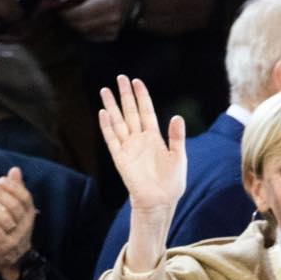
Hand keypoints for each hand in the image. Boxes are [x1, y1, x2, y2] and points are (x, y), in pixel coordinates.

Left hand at [0, 167, 36, 279]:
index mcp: (29, 214)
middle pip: (14, 206)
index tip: (1, 178)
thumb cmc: (10, 229)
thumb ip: (15, 190)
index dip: (14, 187)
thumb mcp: (14, 210)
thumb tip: (15, 170)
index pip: (25, 198)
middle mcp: (25, 225)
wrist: (10, 259)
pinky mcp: (5, 247)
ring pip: (4, 218)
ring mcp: (16, 237)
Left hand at [59, 0, 136, 40]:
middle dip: (69, 21)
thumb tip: (59, 2)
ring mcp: (114, 28)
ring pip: (85, 33)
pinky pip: (93, 36)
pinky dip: (85, 31)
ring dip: (76, 26)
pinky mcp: (113, 34)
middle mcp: (112, 18)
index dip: (66, 13)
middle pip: (81, 26)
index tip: (59, 9)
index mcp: (108, 4)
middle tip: (63, 14)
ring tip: (72, 17)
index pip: (79, 14)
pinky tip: (84, 22)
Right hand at [98, 75, 185, 217]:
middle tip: (120, 78)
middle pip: (130, 112)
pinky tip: (103, 113)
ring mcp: (129, 148)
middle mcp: (139, 140)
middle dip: (125, 95)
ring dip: (112, 107)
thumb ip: (176, 137)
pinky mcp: (120, 159)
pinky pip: (112, 140)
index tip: (137, 81)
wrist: (160, 201)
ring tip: (105, 90)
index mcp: (154, 138)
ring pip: (118, 122)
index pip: (146, 111)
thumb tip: (177, 117)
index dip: (141, 96)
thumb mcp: (178, 157)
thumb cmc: (171, 182)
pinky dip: (106, 127)